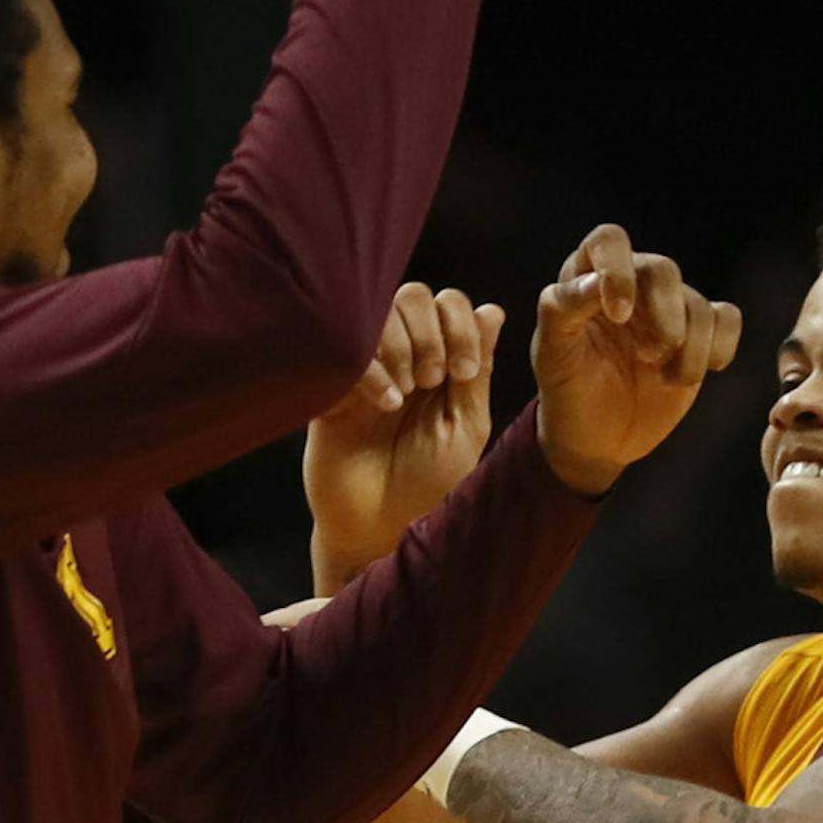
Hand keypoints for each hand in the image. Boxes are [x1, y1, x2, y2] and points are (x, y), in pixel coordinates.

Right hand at [304, 282, 504, 592]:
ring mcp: (365, 367)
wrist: (382, 527)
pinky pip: (347, 349)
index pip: (450, 303)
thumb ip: (478, 372)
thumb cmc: (429, 483)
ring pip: (379, 312)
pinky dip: (373, 370)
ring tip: (408, 395)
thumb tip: (492, 311)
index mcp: (440, 359)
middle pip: (414, 295)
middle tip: (433, 381)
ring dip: (402, 347)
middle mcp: (402, 355)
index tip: (463, 374)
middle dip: (431, 333)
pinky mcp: (330, 386)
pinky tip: (386, 404)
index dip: (460, 325)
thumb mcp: (465, 427)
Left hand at [531, 224, 742, 495]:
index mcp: (588, 276)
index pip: (609, 241)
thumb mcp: (552, 355)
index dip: (618, 270)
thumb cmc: (567, 391)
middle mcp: (632, 283)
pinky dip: (720, 344)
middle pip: (663, 270)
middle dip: (664, 316)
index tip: (619, 315)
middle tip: (651, 355)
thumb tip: (594, 282)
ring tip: (669, 380)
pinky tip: (702, 370)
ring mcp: (668, 308)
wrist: (595, 439)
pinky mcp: (699, 335)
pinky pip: (726, 319)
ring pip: (697, 304)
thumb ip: (562, 311)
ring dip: (691, 346)